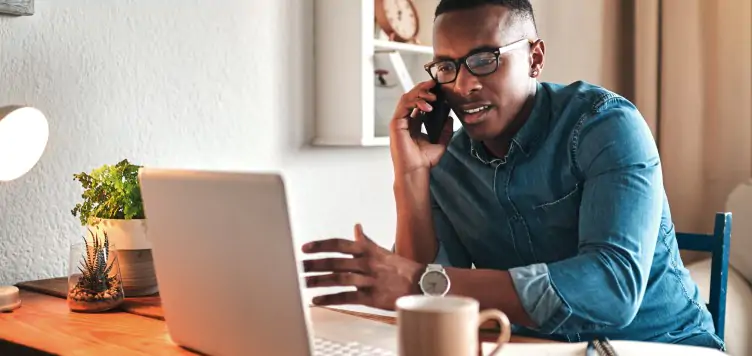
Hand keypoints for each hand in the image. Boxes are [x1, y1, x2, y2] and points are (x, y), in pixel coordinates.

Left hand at [302, 224, 424, 310]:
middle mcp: (367, 263)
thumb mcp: (381, 250)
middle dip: (315, 264)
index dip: (321, 246)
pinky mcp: (372, 297)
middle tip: (299, 267)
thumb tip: (356, 227)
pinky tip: (318, 299)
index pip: (339, 244)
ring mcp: (369, 280)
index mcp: (368, 250)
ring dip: (320, 281)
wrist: (420, 284)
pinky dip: (331, 298)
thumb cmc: (399, 267)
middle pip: (336, 262)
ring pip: (339, 279)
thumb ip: (365, 241)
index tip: (305, 248)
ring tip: (304, 282)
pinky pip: (348, 297)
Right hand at [389, 80, 454, 176]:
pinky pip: (404, 106)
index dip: (428, 93)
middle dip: (423, 88)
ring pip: (407, 98)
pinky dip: (415, 102)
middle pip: (412, 97)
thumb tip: (450, 118)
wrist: (416, 171)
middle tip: (435, 84)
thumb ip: (445, 130)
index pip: (419, 102)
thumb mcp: (441, 143)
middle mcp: (406, 121)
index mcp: (414, 124)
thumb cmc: (424, 161)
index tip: (439, 88)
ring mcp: (400, 121)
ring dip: (420, 93)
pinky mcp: (396, 124)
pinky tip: (427, 106)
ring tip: (433, 95)